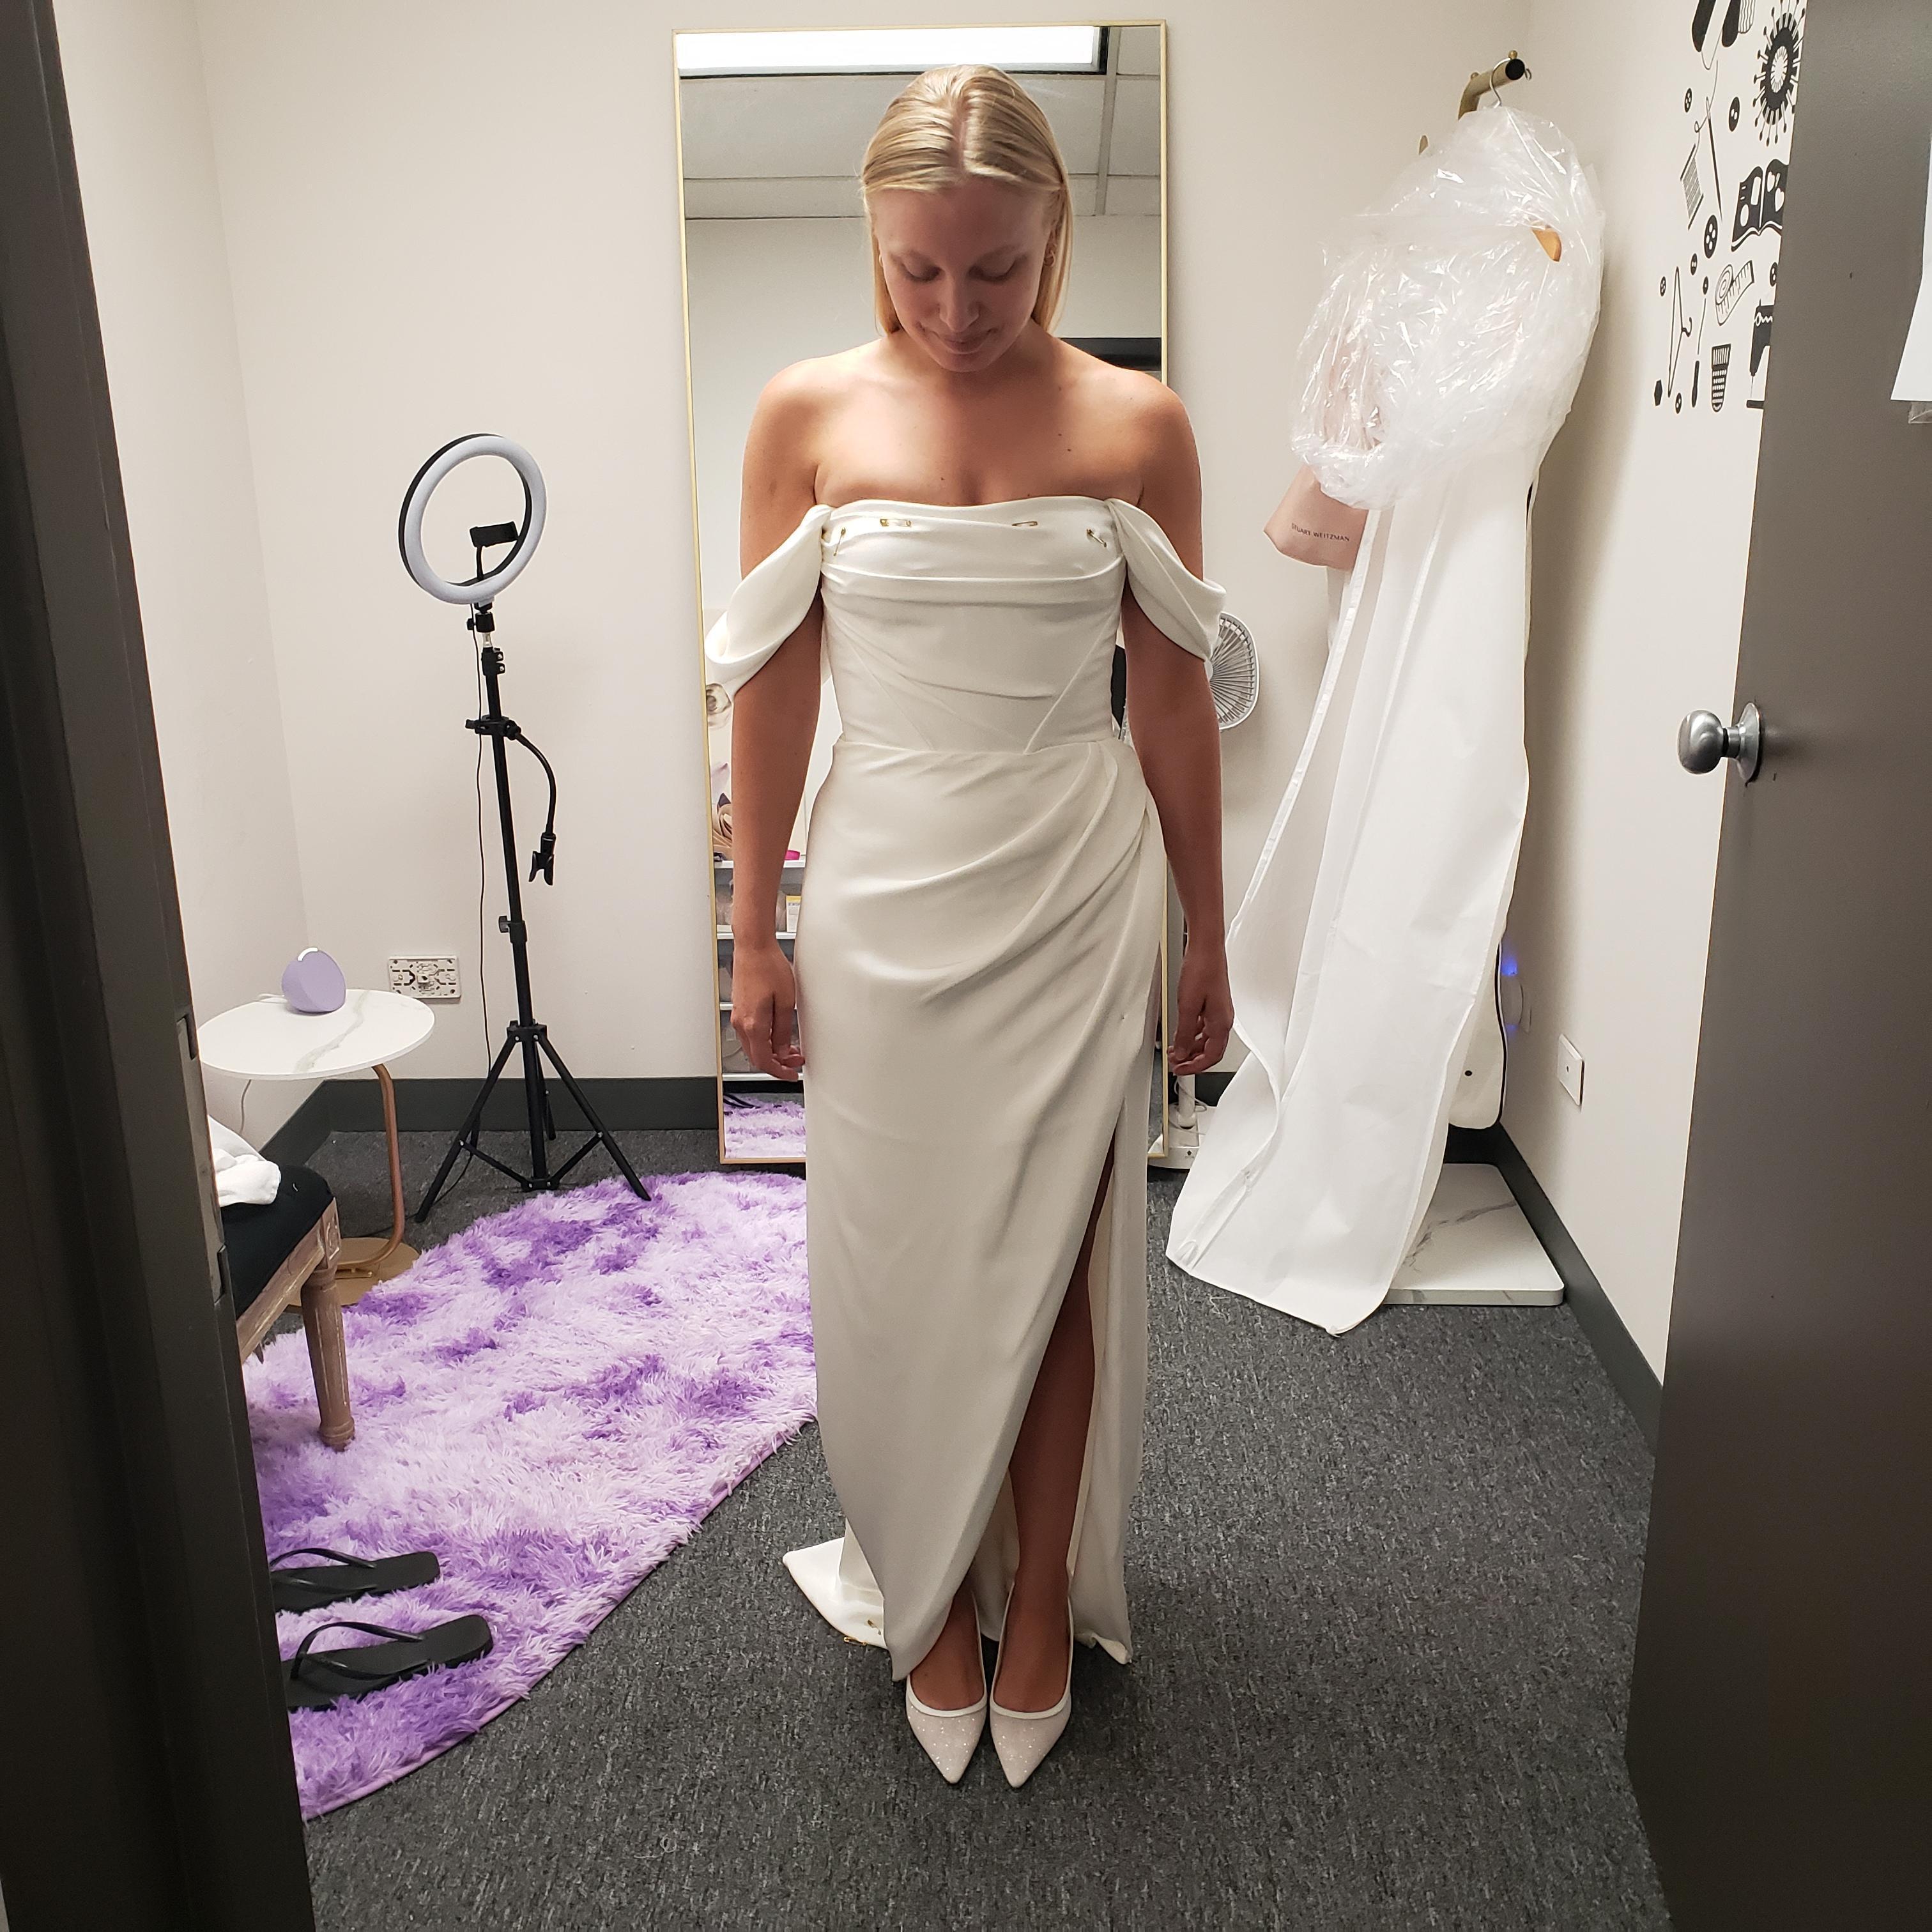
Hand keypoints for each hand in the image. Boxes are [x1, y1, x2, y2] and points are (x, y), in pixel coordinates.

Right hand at [731, 941, 804, 1078]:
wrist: (753, 946)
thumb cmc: (769, 966)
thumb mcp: (786, 1001)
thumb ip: (784, 1030)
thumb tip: (783, 1050)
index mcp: (754, 1024)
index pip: (764, 1061)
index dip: (779, 1072)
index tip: (791, 1075)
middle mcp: (741, 1022)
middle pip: (757, 1057)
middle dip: (777, 1063)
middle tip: (795, 1062)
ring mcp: (738, 1015)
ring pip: (753, 1046)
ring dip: (771, 1052)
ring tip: (790, 1048)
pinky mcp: (740, 1008)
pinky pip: (750, 1033)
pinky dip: (764, 1040)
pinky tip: (777, 1035)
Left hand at [1169, 938, 1231, 1076]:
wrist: (1205, 949)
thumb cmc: (1201, 970)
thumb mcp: (1187, 1006)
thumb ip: (1183, 1033)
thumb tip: (1181, 1052)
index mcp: (1221, 1023)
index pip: (1212, 1057)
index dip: (1195, 1068)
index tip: (1180, 1070)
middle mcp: (1222, 1019)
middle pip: (1210, 1050)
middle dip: (1192, 1059)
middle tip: (1175, 1063)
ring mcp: (1218, 1012)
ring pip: (1205, 1039)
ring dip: (1190, 1047)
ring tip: (1174, 1049)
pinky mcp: (1212, 1004)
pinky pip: (1203, 1026)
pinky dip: (1191, 1034)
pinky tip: (1180, 1033)